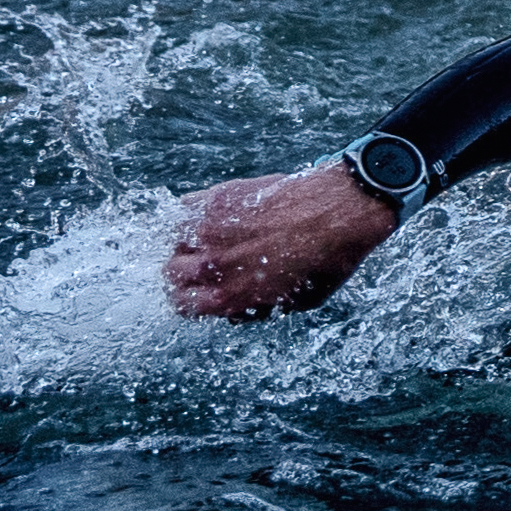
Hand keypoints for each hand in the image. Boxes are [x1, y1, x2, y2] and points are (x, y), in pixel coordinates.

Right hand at [168, 162, 398, 318]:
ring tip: (210, 236)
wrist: (340, 212)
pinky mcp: (216, 199)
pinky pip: (184, 206)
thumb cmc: (329, 259)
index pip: (181, 305)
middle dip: (184, 270)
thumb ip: (260, 308)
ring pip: (173, 239)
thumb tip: (236, 311)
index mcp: (229, 297)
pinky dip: (194, 210)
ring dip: (187, 239)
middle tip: (203, 262)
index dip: (188, 299)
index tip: (197, 290)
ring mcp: (208, 230)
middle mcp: (211, 266)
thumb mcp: (300, 301)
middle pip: (171, 273)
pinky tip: (215, 212)